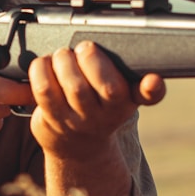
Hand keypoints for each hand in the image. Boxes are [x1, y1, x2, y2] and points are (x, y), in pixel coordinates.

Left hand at [27, 40, 165, 162]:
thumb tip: (123, 55)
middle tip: (83, 48)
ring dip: (65, 62)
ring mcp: (80, 121)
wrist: (78, 147)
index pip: (148, 95)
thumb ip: (126, 74)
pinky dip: (41, 70)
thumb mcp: (119, 94)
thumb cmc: (97, 107)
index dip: (153, 88)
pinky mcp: (53, 120)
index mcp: (128, 100)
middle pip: (107, 87)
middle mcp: (108, 114)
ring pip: (75, 87)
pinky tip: (44, 64)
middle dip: (92, 59)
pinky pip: (45, 91)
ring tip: (62, 55)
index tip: (152, 80)